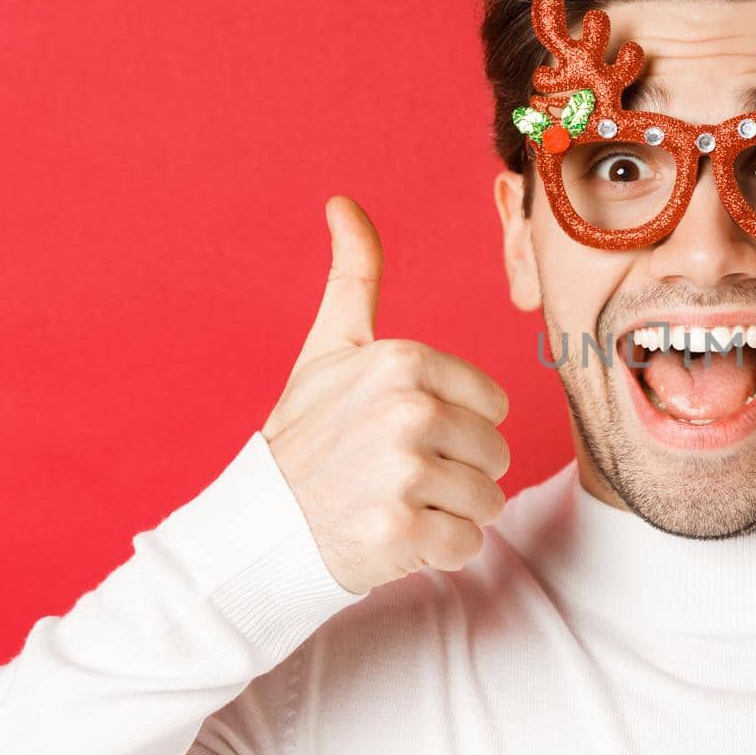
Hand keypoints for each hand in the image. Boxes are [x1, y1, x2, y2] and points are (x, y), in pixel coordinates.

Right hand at [261, 196, 509, 594]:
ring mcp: (403, 473)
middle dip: (457, 473)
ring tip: (396, 505)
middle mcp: (406, 411)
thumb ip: (354, 275)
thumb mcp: (329, 348)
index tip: (403, 435)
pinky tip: (395, 537)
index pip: (492, 406)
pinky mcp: (402, 532)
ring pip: (487, 501)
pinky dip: (439, 552)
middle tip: (397, 477)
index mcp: (402, 361)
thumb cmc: (305, 435)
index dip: (457, 427)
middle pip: (496, 454)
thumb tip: (342, 202)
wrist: (259, 528)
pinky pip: (468, 545)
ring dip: (450, 514)